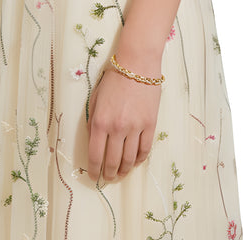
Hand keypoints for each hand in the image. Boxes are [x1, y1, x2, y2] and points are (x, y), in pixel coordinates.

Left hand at [87, 65, 161, 182]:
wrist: (137, 64)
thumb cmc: (114, 78)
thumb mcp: (95, 98)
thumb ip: (92, 120)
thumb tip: (93, 140)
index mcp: (99, 121)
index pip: (95, 155)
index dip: (94, 169)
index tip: (94, 176)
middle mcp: (117, 128)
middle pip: (112, 161)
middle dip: (109, 174)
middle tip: (108, 178)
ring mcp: (135, 128)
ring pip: (129, 159)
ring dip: (124, 170)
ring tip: (121, 174)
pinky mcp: (150, 125)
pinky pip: (144, 149)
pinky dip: (138, 159)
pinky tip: (134, 162)